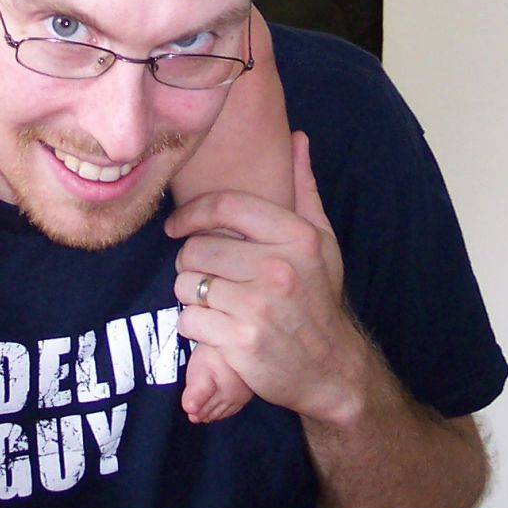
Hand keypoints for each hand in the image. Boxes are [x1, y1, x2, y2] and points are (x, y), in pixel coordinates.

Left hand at [164, 134, 369, 425]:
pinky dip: (194, 326)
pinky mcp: (241, 341)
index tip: (176, 225)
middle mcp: (279, 268)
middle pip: (197, 248)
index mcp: (297, 237)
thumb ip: (304, 189)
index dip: (191, 213)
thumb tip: (298, 138)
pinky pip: (189, 321)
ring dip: (190, 295)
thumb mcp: (322, 242)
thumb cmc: (320, 298)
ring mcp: (259, 306)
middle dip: (191, 262)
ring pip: (187, 285)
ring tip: (212, 301)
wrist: (332, 370)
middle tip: (205, 274)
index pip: (225, 207)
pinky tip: (215, 327)